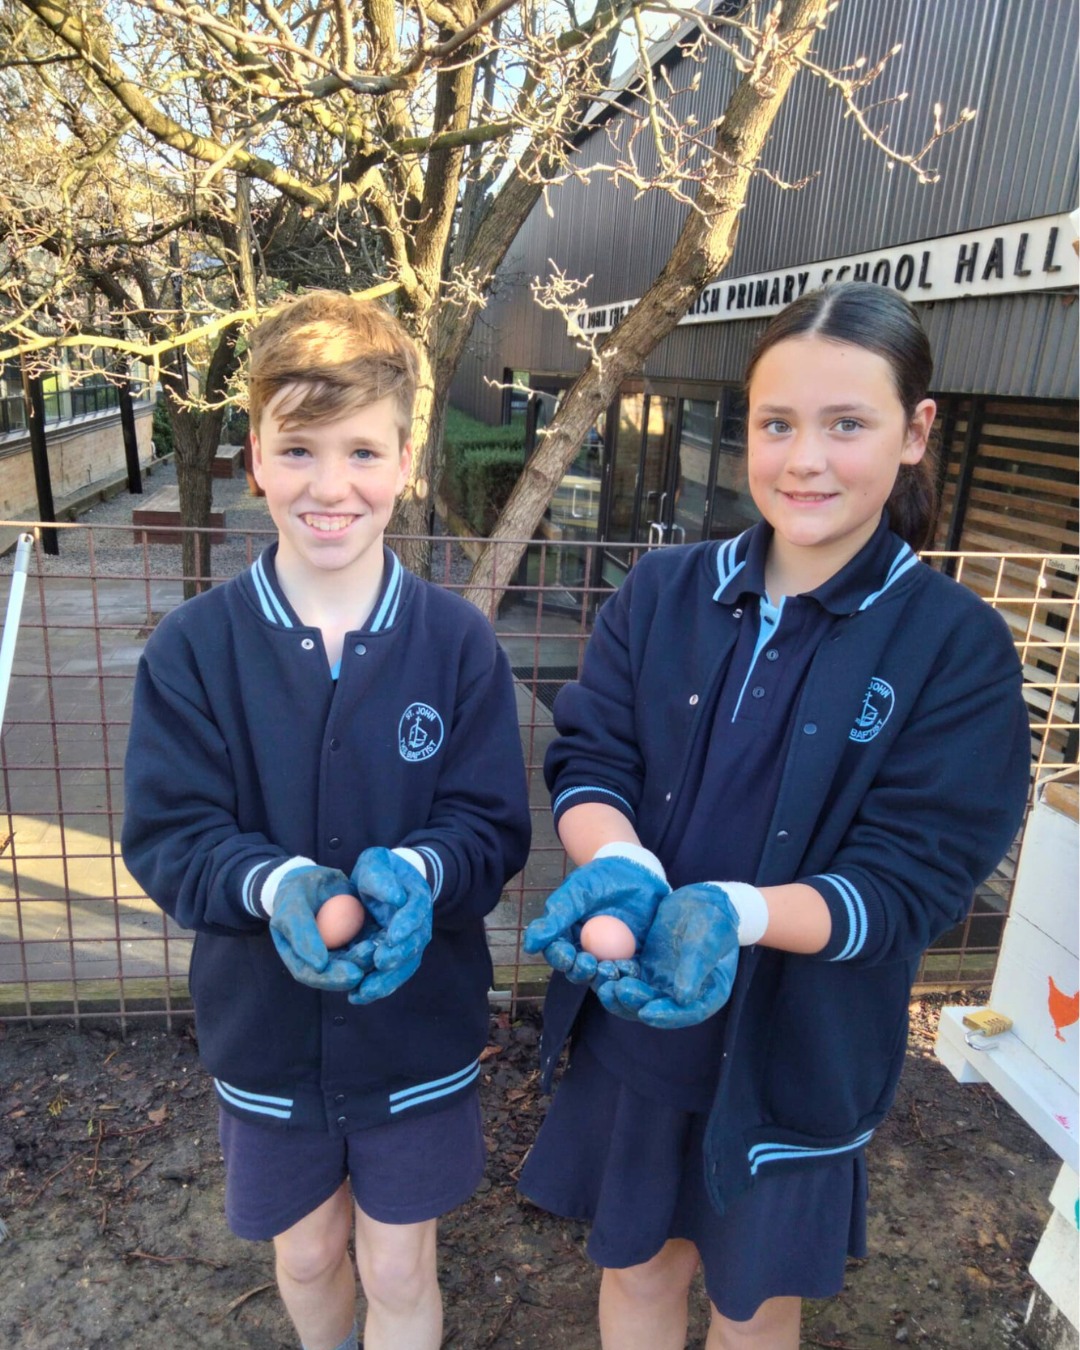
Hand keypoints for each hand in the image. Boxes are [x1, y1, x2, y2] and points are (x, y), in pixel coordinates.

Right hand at [269, 865, 372, 991]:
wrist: (313, 878)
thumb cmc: (296, 893)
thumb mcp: (293, 909)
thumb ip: (302, 935)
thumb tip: (319, 965)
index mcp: (298, 956)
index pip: (312, 976)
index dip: (333, 979)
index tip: (353, 973)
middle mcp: (319, 959)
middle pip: (336, 975)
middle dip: (355, 971)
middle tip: (371, 963)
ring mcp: (338, 950)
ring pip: (354, 963)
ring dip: (367, 960)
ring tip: (377, 947)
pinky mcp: (354, 938)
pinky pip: (366, 946)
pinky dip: (376, 945)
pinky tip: (386, 938)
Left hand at [347, 848, 433, 1003]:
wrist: (384, 886)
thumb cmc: (379, 872)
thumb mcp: (375, 863)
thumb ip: (380, 877)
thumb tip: (395, 898)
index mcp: (417, 898)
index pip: (416, 912)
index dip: (406, 924)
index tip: (393, 935)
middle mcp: (418, 925)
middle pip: (414, 944)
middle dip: (397, 956)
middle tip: (379, 963)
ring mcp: (409, 943)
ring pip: (404, 966)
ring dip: (386, 980)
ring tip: (364, 990)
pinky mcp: (395, 958)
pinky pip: (390, 976)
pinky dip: (376, 987)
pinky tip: (357, 996)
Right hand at [522, 847, 668, 983]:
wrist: (632, 868)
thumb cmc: (598, 879)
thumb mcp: (575, 893)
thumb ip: (555, 919)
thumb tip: (529, 947)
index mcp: (566, 935)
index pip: (558, 953)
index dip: (560, 958)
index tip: (568, 957)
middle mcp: (585, 949)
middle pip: (578, 969)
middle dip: (581, 971)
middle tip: (589, 965)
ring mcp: (608, 954)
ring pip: (601, 975)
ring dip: (603, 977)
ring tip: (609, 969)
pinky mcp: (630, 955)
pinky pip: (626, 971)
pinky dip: (626, 974)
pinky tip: (628, 968)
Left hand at [595, 883, 739, 1027]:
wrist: (704, 901)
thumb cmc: (715, 921)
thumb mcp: (706, 942)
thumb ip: (695, 968)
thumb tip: (682, 998)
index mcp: (707, 995)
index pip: (686, 1014)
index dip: (666, 1016)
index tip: (646, 1012)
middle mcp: (683, 995)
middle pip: (656, 1008)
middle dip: (634, 1002)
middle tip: (616, 989)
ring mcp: (662, 983)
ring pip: (638, 997)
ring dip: (620, 992)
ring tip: (605, 977)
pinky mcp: (647, 969)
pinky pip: (629, 977)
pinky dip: (617, 974)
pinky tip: (604, 963)